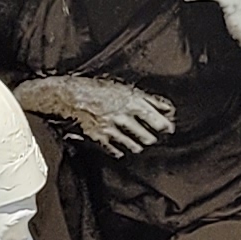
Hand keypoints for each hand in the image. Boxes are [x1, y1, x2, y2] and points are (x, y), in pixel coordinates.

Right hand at [20, 74, 173, 157]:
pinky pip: (117, 151)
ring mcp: (112, 128)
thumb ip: (148, 99)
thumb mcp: (126, 89)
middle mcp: (124, 116)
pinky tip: (122, 146)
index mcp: (133, 101)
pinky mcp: (100, 138)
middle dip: (154, 137)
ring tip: (139, 141)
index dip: (167, 125)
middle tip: (154, 136)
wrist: (71, 95)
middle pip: (150, 136)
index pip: (160, 119)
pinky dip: (122, 150)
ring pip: (136, 146)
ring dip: (139, 145)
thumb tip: (167, 108)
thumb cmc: (98, 89)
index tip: (168, 127)